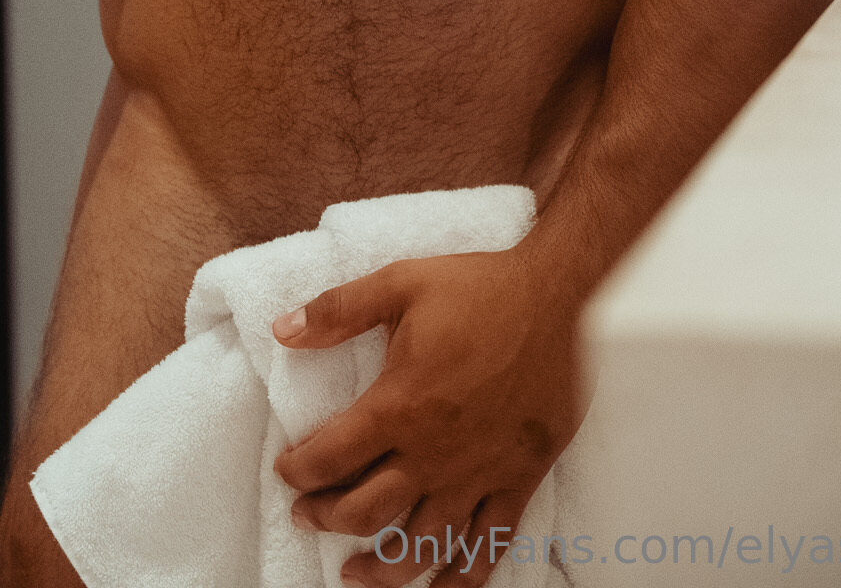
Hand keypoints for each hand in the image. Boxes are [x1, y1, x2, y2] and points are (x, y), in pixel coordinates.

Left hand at [270, 247, 582, 584]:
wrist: (557, 298)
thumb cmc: (479, 290)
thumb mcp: (400, 283)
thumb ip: (338, 309)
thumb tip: (283, 329)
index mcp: (399, 405)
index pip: (330, 457)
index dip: (299, 471)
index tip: (287, 470)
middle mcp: (433, 452)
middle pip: (364, 511)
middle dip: (326, 518)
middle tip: (307, 515)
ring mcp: (477, 474)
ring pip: (419, 545)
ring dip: (380, 566)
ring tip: (354, 571)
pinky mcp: (518, 481)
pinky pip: (486, 546)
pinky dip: (458, 578)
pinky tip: (437, 587)